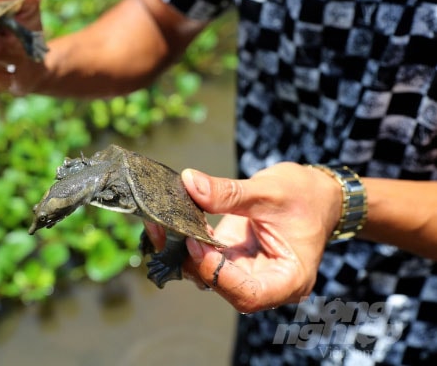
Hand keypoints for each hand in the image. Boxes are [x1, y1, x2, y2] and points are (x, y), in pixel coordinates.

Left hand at [144, 162, 341, 312]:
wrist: (316, 194)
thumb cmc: (305, 196)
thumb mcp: (270, 191)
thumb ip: (230, 194)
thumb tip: (190, 184)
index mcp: (289, 279)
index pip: (248, 294)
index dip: (217, 273)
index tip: (196, 241)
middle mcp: (266, 283)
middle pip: (221, 286)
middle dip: (191, 260)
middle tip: (168, 226)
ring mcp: (245, 272)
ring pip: (205, 274)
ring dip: (180, 251)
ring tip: (161, 221)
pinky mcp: (230, 258)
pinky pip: (203, 257)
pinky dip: (185, 240)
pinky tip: (168, 220)